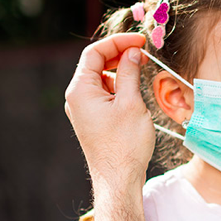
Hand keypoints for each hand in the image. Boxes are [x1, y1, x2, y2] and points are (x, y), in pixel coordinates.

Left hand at [64, 33, 152, 193]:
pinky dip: (118, 86)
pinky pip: (103, 94)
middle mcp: (76, 98)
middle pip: (95, 64)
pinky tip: (134, 90)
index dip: (118, 42)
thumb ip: (130, 73)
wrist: (118, 179)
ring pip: (101, 79)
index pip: (95, 53)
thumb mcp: (131, 103)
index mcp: (80, 90)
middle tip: (144, 53)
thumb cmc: (125, 144)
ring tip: (141, 70)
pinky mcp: (92, 120)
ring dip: (120, 70)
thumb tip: (132, 52)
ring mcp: (83, 110)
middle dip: (119, 54)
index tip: (140, 41)